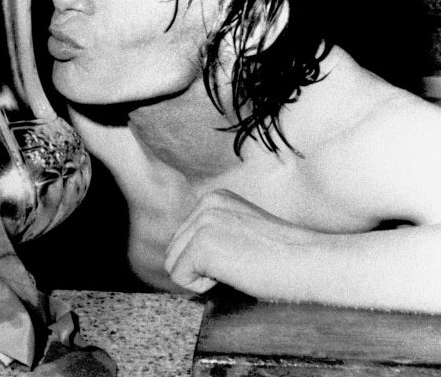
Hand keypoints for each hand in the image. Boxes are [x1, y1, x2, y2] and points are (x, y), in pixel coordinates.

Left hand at [164, 189, 317, 297]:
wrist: (312, 263)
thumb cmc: (285, 258)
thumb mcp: (243, 233)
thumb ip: (216, 235)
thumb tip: (183, 259)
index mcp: (215, 199)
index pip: (184, 238)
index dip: (206, 261)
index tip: (240, 258)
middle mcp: (205, 204)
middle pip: (174, 249)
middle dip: (200, 269)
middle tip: (240, 267)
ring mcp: (202, 222)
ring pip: (173, 263)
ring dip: (201, 277)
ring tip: (237, 270)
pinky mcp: (202, 244)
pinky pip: (179, 277)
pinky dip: (202, 288)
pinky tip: (234, 276)